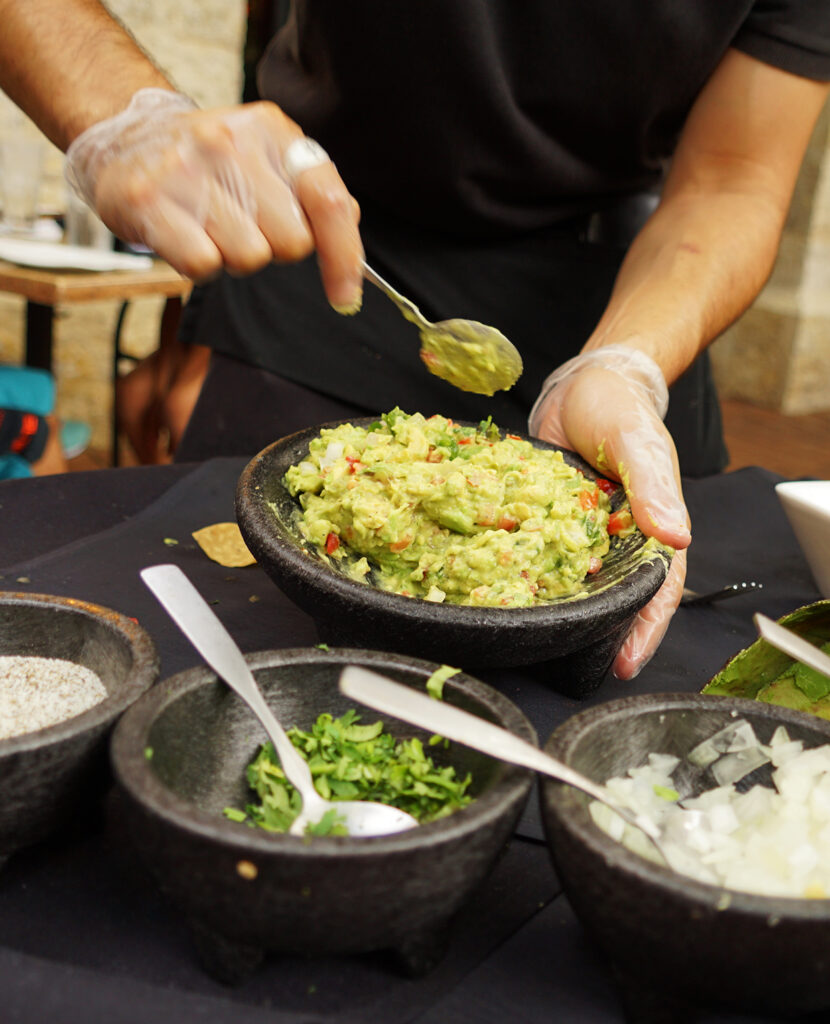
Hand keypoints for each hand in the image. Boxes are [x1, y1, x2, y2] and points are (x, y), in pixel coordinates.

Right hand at [65, 89, 362, 308]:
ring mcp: (186, 169)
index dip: (345, 256)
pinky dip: (201, 266)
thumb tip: (349, 228)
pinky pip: (203, 265)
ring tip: (212, 229)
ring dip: (235, 258)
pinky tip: (187, 237)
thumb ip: (310, 191)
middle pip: (292, 241)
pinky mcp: (147, 200)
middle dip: (276, 249)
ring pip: (250, 257)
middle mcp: (230, 141)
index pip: (328, 199)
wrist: (123, 139)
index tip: (346, 296)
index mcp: (269, 129)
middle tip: (246, 228)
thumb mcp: (264, 157)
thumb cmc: (207, 162)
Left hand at [529, 347, 690, 678]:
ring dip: (558, 608)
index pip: (656, 590)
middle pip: (614, 596)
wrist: (579, 384)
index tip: (623, 661)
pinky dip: (524, 573)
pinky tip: (502, 591)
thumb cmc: (619, 410)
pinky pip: (537, 554)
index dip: (643, 629)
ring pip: (574, 582)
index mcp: (651, 530)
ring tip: (534, 641)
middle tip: (574, 664)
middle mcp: (616, 540)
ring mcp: (580, 534)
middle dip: (597, 632)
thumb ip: (652, 487)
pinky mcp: (546, 522)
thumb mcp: (637, 443)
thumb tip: (675, 537)